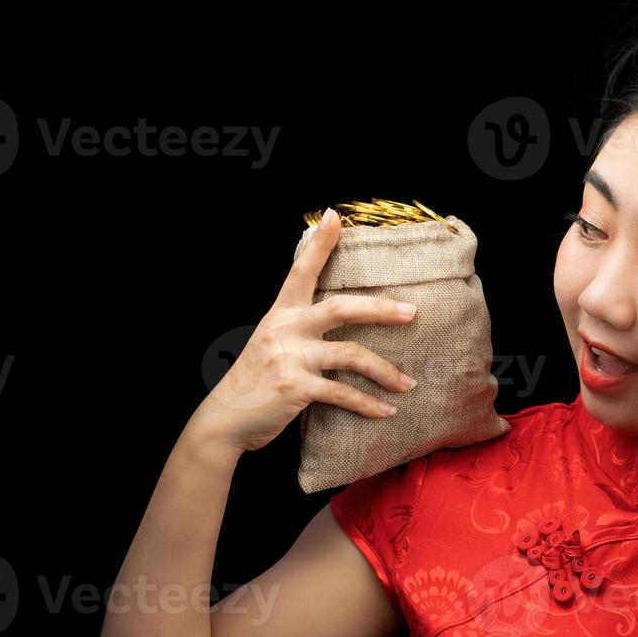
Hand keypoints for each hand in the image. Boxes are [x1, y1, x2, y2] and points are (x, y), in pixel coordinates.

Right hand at [187, 208, 420, 453]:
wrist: (225, 420)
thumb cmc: (254, 383)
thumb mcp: (270, 344)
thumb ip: (297, 330)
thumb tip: (337, 321)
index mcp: (280, 314)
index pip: (301, 271)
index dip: (319, 243)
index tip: (335, 216)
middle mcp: (285, 329)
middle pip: (340, 308)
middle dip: (381, 309)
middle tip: (412, 312)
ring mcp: (290, 358)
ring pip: (350, 354)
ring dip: (384, 371)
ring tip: (408, 383)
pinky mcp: (296, 387)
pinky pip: (343, 393)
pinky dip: (368, 405)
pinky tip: (386, 411)